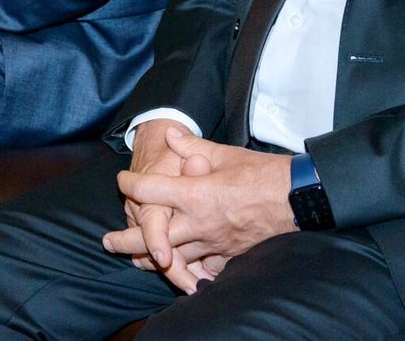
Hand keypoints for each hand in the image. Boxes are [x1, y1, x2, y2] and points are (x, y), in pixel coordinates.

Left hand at [105, 127, 296, 293]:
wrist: (296, 198)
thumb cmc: (261, 172)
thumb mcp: (224, 153)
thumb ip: (192, 144)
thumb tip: (170, 133)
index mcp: (195, 193)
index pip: (150, 192)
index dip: (130, 185)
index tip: (122, 182)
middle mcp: (199, 222)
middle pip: (152, 236)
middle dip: (127, 239)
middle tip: (108, 241)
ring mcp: (213, 242)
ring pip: (173, 258)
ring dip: (150, 259)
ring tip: (135, 260)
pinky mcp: (229, 255)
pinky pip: (203, 269)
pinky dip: (188, 271)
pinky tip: (179, 272)